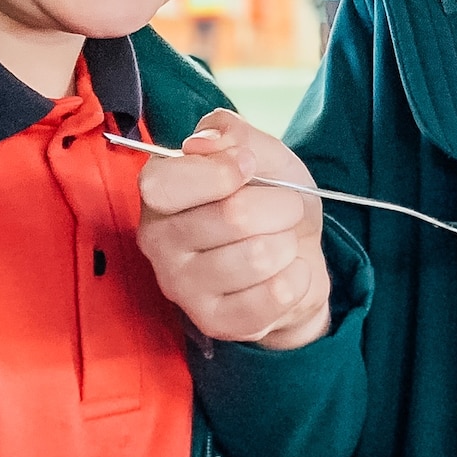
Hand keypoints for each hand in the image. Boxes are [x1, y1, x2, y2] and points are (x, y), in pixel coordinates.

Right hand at [135, 109, 329, 349]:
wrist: (296, 256)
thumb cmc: (269, 200)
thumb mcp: (261, 152)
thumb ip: (232, 134)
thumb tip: (203, 143)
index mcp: (158, 192)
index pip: (166, 183)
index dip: (220, 171)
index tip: (250, 166)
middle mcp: (158, 241)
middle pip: (232, 217)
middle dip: (281, 206)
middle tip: (287, 208)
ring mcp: (181, 286)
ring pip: (257, 257)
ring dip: (289, 244)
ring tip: (285, 243)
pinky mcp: (213, 321)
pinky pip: (273, 296)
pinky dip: (298, 278)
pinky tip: (289, 272)